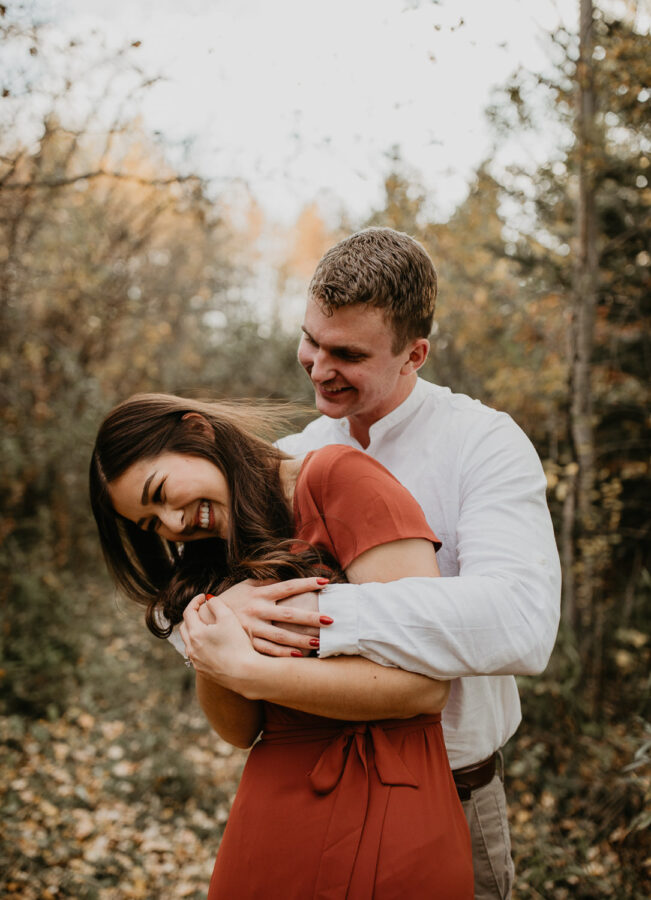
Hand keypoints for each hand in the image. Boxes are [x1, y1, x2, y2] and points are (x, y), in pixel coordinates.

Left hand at [180, 594, 256, 684]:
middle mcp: (191, 649)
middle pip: (185, 628)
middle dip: (192, 616)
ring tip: (207, 626)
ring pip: (190, 642)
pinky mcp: (203, 671)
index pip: (188, 612)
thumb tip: (209, 599)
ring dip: (195, 631)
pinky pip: (197, 654)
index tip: (204, 597)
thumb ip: (216, 604)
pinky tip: (212, 644)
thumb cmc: (237, 644)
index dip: (195, 601)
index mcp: (195, 634)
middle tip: (203, 609)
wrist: (244, 673)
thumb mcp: (228, 617)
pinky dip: (200, 645)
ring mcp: (196, 662)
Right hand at [212, 577, 331, 656]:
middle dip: (310, 618)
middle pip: (288, 614)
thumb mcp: (246, 586)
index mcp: (259, 594)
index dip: (306, 584)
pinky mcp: (248, 643)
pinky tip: (299, 656)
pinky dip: (284, 654)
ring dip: (301, 640)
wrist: (205, 618)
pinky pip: (269, 651)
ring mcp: (253, 628)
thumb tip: (286, 573)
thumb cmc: (232, 599)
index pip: (287, 587)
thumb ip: (266, 582)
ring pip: (281, 636)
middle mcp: (258, 610)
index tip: (325, 582)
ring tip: (320, 642)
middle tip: (330, 620)